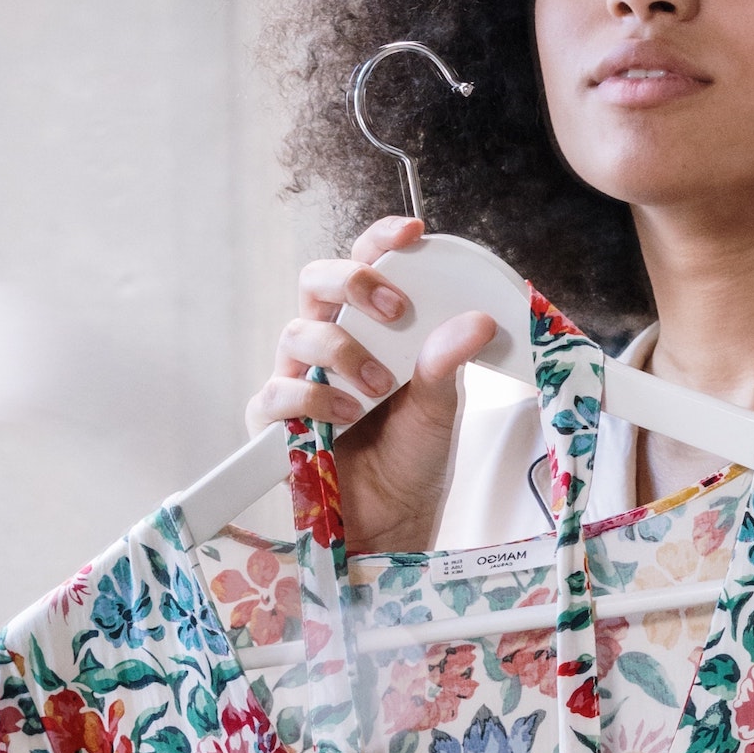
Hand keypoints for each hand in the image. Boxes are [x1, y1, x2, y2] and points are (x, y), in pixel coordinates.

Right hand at [244, 216, 496, 551]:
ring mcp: (299, 377)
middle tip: (396, 311)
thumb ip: (449, 361)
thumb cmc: (413, 453)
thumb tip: (477, 320)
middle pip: (317, 280)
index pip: (366, 263)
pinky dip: (311, 398)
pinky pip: (276, 391)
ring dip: (344, 353)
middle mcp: (330, 341)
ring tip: (380, 388)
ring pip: (298, 331)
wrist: (395, 519)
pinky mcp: (276, 421)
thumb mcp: (442, 404)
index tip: (412, 233)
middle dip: (355, 283)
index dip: (381, 239)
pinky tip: (343, 415)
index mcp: (371, 326)